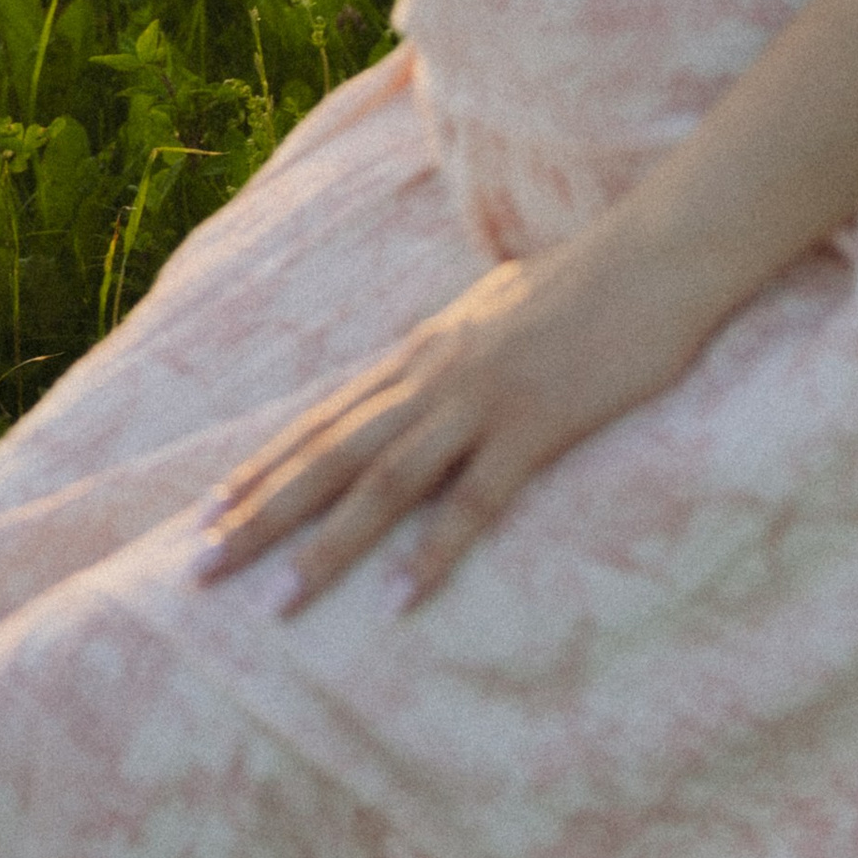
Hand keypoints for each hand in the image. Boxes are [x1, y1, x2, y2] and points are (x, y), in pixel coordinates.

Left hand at [193, 218, 722, 614]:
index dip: (263, 468)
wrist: (657, 254)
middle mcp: (434, 377)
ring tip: (279, 604)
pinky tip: (403, 599)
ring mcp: (483, 400)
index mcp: (422, 353)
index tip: (208, 511)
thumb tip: (425, 360)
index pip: (324, 419)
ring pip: (384, 483)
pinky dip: (436, 551)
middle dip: (261, 516)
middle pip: (330, 456)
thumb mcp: (499, 309)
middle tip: (200, 569)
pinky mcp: (537, 423)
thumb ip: (455, 343)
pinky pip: (477, 499)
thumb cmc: (590, 281)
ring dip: (328, 547)